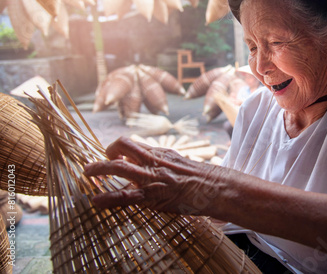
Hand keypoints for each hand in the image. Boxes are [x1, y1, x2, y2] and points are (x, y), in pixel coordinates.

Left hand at [83, 137, 220, 214]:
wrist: (215, 188)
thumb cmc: (203, 178)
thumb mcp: (182, 163)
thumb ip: (166, 163)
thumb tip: (156, 166)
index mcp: (161, 153)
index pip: (134, 144)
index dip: (119, 148)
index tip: (113, 155)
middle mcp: (154, 160)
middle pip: (123, 146)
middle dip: (106, 152)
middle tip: (96, 163)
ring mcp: (152, 177)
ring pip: (119, 167)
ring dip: (99, 169)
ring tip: (87, 173)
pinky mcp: (153, 196)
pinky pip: (125, 196)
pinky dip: (107, 198)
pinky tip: (95, 201)